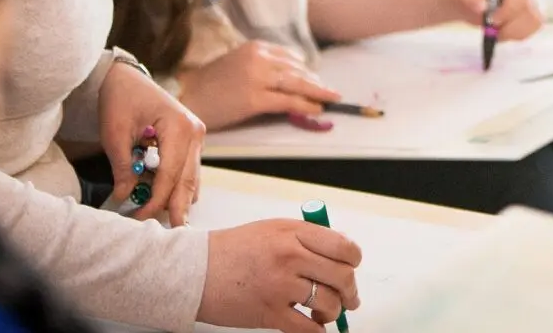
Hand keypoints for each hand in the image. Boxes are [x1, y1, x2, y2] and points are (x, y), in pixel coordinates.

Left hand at [98, 60, 205, 226]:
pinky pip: (187, 170)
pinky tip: (159, 198)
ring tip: (157, 218)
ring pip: (191, 178)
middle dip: (175, 208)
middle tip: (168, 235)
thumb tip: (125, 197)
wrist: (126, 78)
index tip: (138, 218)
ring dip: (175, 198)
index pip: (170, 174)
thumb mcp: (115, 134)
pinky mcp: (191, 140)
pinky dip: (175, 185)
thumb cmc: (120, 100)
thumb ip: (123, 167)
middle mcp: (194, 131)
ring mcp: (196, 135)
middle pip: (188, 180)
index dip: (155, 201)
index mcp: (179, 126)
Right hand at [179, 40, 339, 131]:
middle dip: (316, 82)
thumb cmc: (211, 83)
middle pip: (297, 70)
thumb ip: (262, 66)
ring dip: (317, 93)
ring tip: (331, 99)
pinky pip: (287, 101)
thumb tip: (289, 79)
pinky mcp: (255, 98)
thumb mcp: (239, 63)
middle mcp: (260, 58)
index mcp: (256, 47)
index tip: (316, 79)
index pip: (290, 57)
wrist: (188, 96)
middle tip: (332, 93)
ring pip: (296, 84)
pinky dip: (305, 105)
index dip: (306, 70)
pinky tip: (316, 109)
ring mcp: (258, 77)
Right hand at [199, 219, 361, 332]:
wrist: (198, 270)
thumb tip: (336, 254)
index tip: (352, 266)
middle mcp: (290, 255)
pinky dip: (317, 331)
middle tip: (350, 297)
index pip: (342, 245)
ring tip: (327, 311)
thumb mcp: (272, 229)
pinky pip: (309, 329)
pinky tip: (314, 326)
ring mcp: (281, 285)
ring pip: (330, 303)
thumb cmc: (233, 249)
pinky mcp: (271, 313)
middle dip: (351, 291)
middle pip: (342, 276)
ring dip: (334, 312)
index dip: (354, 259)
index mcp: (293, 231)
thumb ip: (304, 237)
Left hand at [442, 0, 541, 41]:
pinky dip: (516, 34)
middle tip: (489, 30)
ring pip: (534, 20)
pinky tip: (501, 31)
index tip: (491, 20)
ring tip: (493, 30)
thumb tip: (482, 8)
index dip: (509, 7)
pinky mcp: (531, 12)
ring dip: (513, 31)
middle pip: (530, 6)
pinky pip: (533, 28)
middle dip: (509, 24)